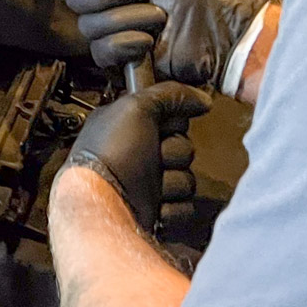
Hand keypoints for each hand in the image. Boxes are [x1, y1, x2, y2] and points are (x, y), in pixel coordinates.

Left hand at [61, 82, 210, 234]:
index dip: (172, 123)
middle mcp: (137, 153)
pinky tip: (156, 205)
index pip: (172, 117)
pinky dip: (173, 207)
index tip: (161, 126)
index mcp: (128, 126)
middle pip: (183, 148)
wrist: (104, 208)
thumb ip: (170, 95)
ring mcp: (146, 184)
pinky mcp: (157, 211)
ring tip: (150, 185)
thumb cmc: (111, 156)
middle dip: (173, 154)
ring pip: (187, 178)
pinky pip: (185, 206)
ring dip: (173, 182)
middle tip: (154, 157)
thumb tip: (201, 98)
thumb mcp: (136, 108)